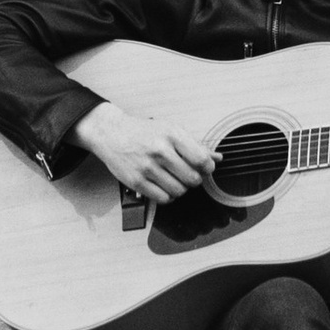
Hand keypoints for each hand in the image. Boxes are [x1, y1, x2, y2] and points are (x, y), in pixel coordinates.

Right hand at [76, 98, 213, 201]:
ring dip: (180, 189)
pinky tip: (164, 186)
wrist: (112, 133)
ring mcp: (147, 167)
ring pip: (179, 191)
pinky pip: (163, 199)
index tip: (205, 168)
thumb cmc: (143, 131)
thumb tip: (217, 157)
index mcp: (172, 135)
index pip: (201, 159)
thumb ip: (195, 144)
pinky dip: (168, 196)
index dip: (208, 168)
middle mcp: (160, 151)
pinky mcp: (137, 182)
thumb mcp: (170, 130)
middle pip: (192, 179)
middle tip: (187, 174)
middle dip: (194, 180)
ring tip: (174, 179)